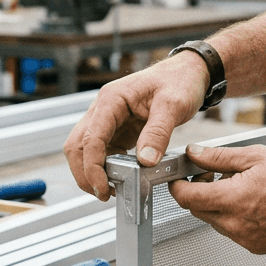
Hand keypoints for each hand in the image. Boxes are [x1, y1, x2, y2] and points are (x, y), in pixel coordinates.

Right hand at [63, 52, 208, 199]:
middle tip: (103, 194)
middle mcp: (103, 108)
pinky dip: (106, 167)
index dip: (92, 167)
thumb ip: (158, 133)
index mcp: (112, 99)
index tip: (102, 187)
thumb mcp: (173, 105)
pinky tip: (120, 178)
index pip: (91, 139)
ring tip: (111, 190)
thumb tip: (145, 161)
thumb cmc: (179, 80)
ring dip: (92, 171)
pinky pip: (103, 151)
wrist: (188, 72)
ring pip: (85, 149)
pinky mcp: (117, 129)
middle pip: (77, 146)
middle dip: (85, 173)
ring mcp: (108, 119)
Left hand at [168, 144, 265, 253]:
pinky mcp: (254, 246)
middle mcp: (235, 223)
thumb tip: (195, 154)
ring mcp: (245, 238)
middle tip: (212, 175)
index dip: (177, 186)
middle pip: (197, 209)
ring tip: (241, 187)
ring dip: (217, 204)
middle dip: (198, 191)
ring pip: (214, 220)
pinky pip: (231, 231)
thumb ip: (219, 157)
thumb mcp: (257, 156)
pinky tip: (252, 203)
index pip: (186, 198)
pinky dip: (233, 217)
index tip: (178, 177)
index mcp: (233, 199)